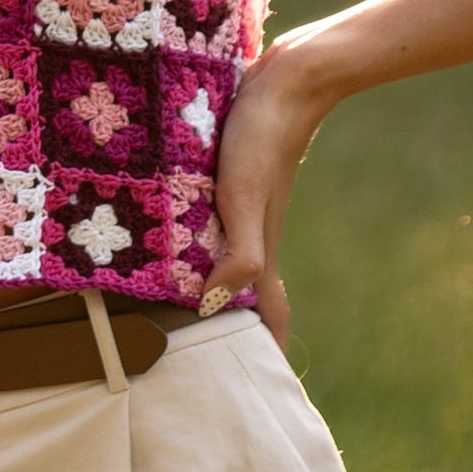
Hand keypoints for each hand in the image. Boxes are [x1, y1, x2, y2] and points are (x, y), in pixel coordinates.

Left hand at [198, 34, 342, 346]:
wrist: (290, 80)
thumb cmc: (261, 140)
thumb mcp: (242, 196)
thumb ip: (240, 252)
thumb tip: (216, 302)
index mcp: (258, 253)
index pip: (266, 317)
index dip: (262, 354)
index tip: (256, 391)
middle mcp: (252, 239)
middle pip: (248, 299)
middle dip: (236, 333)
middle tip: (210, 365)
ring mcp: (245, 212)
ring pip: (233, 265)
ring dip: (219, 293)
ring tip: (189, 318)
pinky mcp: (234, 183)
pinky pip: (220, 232)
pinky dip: (206, 251)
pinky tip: (182, 244)